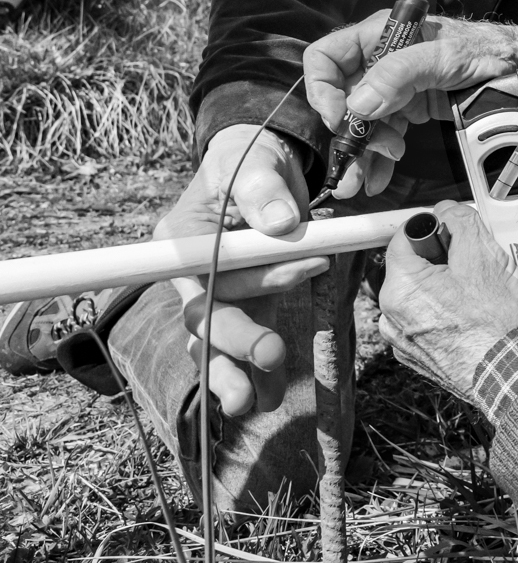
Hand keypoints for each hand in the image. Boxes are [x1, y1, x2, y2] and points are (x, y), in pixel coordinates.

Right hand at [155, 124, 328, 416]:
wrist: (268, 164)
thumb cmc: (252, 157)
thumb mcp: (256, 161)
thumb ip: (264, 189)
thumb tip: (281, 224)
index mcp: (184, 238)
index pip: (203, 273)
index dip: (237, 287)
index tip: (290, 278)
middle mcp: (194, 272)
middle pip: (206, 315)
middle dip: (237, 340)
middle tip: (272, 354)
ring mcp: (221, 291)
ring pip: (217, 340)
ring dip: (233, 371)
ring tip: (254, 405)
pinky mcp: (250, 302)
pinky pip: (248, 339)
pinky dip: (258, 370)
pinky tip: (271, 398)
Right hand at [303, 13, 517, 198]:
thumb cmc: (487, 50)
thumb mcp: (444, 57)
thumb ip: (400, 74)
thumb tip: (360, 103)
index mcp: (381, 35)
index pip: (328, 56)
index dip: (323, 88)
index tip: (339, 118)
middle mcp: (381, 60)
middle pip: (343, 97)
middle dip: (345, 133)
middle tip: (350, 161)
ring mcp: (394, 87)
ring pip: (362, 122)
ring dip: (360, 152)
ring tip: (359, 181)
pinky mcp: (408, 108)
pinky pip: (384, 134)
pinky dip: (379, 157)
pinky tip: (377, 177)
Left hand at [377, 201, 517, 397]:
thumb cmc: (501, 323)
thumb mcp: (484, 253)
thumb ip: (459, 220)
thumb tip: (447, 211)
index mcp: (400, 289)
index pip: (405, 237)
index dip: (435, 229)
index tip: (454, 233)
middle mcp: (393, 318)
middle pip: (415, 266)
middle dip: (444, 260)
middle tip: (476, 266)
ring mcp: (406, 342)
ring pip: (423, 294)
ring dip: (447, 287)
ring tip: (480, 296)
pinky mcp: (421, 358)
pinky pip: (428, 321)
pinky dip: (447, 314)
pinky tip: (474, 316)